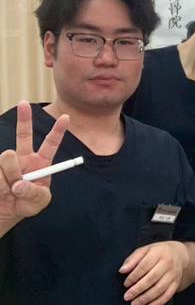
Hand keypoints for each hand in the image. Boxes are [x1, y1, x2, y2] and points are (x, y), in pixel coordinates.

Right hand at [0, 101, 68, 229]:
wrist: (4, 213)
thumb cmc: (26, 205)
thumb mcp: (37, 202)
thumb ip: (33, 193)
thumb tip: (19, 184)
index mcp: (41, 162)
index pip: (51, 143)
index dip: (58, 130)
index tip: (66, 116)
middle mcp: (23, 157)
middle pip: (24, 135)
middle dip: (24, 117)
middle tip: (23, 103)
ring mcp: (5, 162)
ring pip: (7, 159)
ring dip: (9, 177)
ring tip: (10, 191)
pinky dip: (0, 185)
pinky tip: (1, 192)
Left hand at [120, 241, 188, 304]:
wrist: (179, 254)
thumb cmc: (158, 253)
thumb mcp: (145, 250)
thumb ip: (133, 259)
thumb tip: (122, 270)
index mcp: (158, 253)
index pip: (144, 265)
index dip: (134, 276)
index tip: (126, 284)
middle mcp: (167, 263)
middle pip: (152, 278)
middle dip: (138, 289)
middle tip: (127, 296)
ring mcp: (173, 274)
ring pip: (159, 288)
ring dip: (146, 298)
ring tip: (134, 303)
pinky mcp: (176, 284)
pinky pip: (167, 295)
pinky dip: (156, 303)